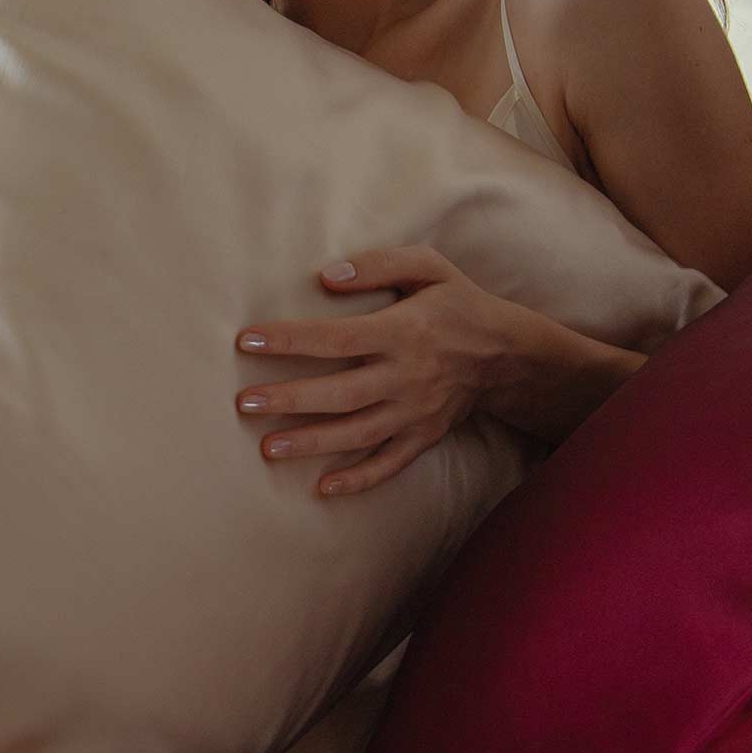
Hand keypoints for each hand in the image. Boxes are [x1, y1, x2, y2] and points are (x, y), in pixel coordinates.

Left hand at [235, 245, 508, 496]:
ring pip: (358, 434)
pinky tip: (323, 488)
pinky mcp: (424, 436)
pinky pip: (390, 464)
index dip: (290, 340)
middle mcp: (407, 376)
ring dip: (312, 442)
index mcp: (404, 331)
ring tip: (267, 448)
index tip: (247, 340)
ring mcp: (416, 412)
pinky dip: (359, 479)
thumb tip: (327, 277)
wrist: (507, 353)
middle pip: (340, 393)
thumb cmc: (457, 303)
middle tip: (244, 403)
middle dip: (290, 399)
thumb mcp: (428, 267)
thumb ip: (378, 265)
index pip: (336, 339)